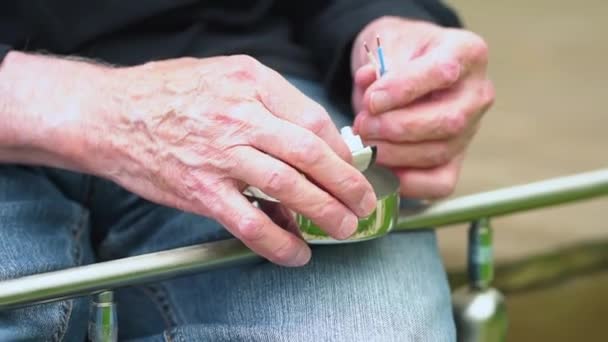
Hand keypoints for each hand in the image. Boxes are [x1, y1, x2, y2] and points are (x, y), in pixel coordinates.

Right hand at [0, 53, 376, 266]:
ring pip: (288, 187)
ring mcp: (221, 155)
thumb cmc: (166, 93)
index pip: (312, 120)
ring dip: (324, 211)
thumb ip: (267, 103)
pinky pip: (250, 222)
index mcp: (251, 82)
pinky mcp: (201, 190)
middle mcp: (240, 115)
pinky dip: (279, 242)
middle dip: (346, 183)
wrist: (109, 114)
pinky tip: (296, 252)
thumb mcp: (223, 76)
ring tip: (343, 227)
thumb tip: (309, 141)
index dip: (340, 150)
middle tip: (363, 202)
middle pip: (310, 154)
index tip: (349, 167)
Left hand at [350, 17, 494, 198]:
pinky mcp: (456, 160)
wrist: (404, 65)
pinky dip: (407, 182)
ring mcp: (470, 130)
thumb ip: (379, 68)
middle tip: (362, 126)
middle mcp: (477, 94)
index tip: (372, 101)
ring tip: (365, 142)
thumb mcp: (387, 43)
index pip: (442, 73)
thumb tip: (371, 94)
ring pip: (439, 153)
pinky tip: (380, 167)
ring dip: (394, 154)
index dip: (403, 90)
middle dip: (397, 128)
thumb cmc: (398, 52)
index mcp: (467, 53)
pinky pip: (439, 183)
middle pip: (448, 121)